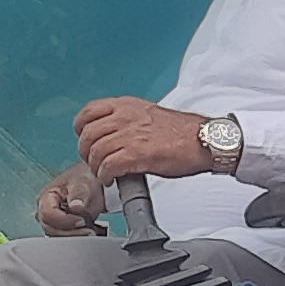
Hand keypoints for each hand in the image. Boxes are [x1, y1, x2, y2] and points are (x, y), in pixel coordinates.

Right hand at [34, 165, 105, 235]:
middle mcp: (46, 211)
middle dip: (71, 233)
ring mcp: (53, 222)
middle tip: (90, 231)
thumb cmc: (84, 180)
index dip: (64, 221)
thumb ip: (79, 194)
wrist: (92, 183)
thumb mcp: (83, 183)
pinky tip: (92, 232)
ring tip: (93, 231)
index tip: (81, 221)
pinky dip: (80, 238)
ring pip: (59, 237)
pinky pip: (68, 240)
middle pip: (52, 229)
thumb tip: (76, 206)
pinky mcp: (63, 230)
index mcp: (46, 197)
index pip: (47, 214)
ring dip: (76, 237)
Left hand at [73, 97, 216, 180]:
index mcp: (127, 106)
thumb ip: (128, 121)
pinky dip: (105, 176)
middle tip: (93, 161)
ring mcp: (129, 135)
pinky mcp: (136, 154)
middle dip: (85, 152)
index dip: (81, 128)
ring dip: (95, 167)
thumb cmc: (181, 131)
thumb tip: (113, 137)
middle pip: (88, 134)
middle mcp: (125, 117)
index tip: (85, 139)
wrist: (203, 140)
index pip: (89, 111)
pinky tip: (111, 179)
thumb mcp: (148, 115)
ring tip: (103, 173)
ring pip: (95, 152)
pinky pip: (107, 166)